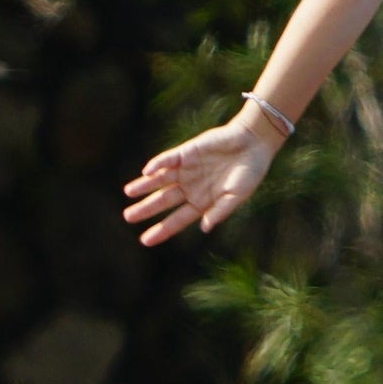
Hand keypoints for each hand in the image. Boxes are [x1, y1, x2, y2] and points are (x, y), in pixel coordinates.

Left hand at [121, 112, 283, 245]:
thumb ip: (220, 210)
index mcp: (202, 201)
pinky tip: (147, 171)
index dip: (162, 230)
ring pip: (160, 180)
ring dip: (144, 186)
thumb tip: (204, 228)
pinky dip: (157, 165)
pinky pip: (167, 159)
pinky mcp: (186, 152)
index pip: (178, 219)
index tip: (145, 241)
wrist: (254, 143)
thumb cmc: (250, 172)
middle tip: (128, 217)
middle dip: (146, 209)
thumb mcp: (238, 195)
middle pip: (164, 200)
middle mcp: (191, 187)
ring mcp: (187, 170)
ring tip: (129, 192)